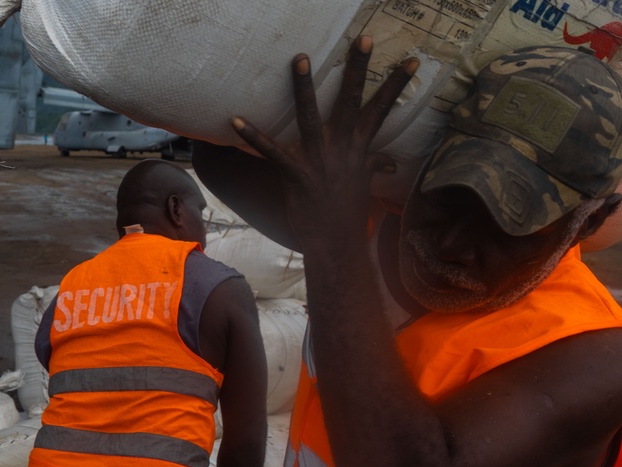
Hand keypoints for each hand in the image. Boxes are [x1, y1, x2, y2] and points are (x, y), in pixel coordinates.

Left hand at [231, 36, 417, 256]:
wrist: (336, 245)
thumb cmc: (349, 216)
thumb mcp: (364, 186)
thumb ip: (374, 166)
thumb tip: (388, 161)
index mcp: (359, 149)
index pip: (381, 110)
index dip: (396, 86)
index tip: (411, 61)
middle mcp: (342, 150)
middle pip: (352, 102)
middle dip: (358, 70)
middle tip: (363, 39)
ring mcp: (319, 161)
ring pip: (311, 116)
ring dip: (305, 87)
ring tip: (300, 57)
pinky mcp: (296, 175)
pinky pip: (272, 152)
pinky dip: (252, 136)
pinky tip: (235, 120)